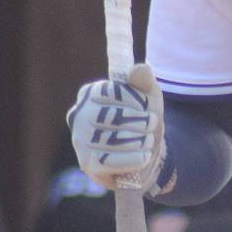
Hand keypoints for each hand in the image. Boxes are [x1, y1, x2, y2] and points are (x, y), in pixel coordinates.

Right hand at [67, 63, 164, 193]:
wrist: (147, 151)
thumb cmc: (144, 118)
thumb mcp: (149, 96)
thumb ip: (145, 80)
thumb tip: (139, 68)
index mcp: (91, 93)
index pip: (110, 91)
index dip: (135, 100)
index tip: (146, 106)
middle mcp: (79, 115)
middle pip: (112, 116)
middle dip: (141, 122)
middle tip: (152, 125)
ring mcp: (80, 140)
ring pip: (113, 140)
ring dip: (141, 141)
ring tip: (148, 141)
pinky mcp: (87, 163)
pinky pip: (111, 160)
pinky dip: (134, 159)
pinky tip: (143, 157)